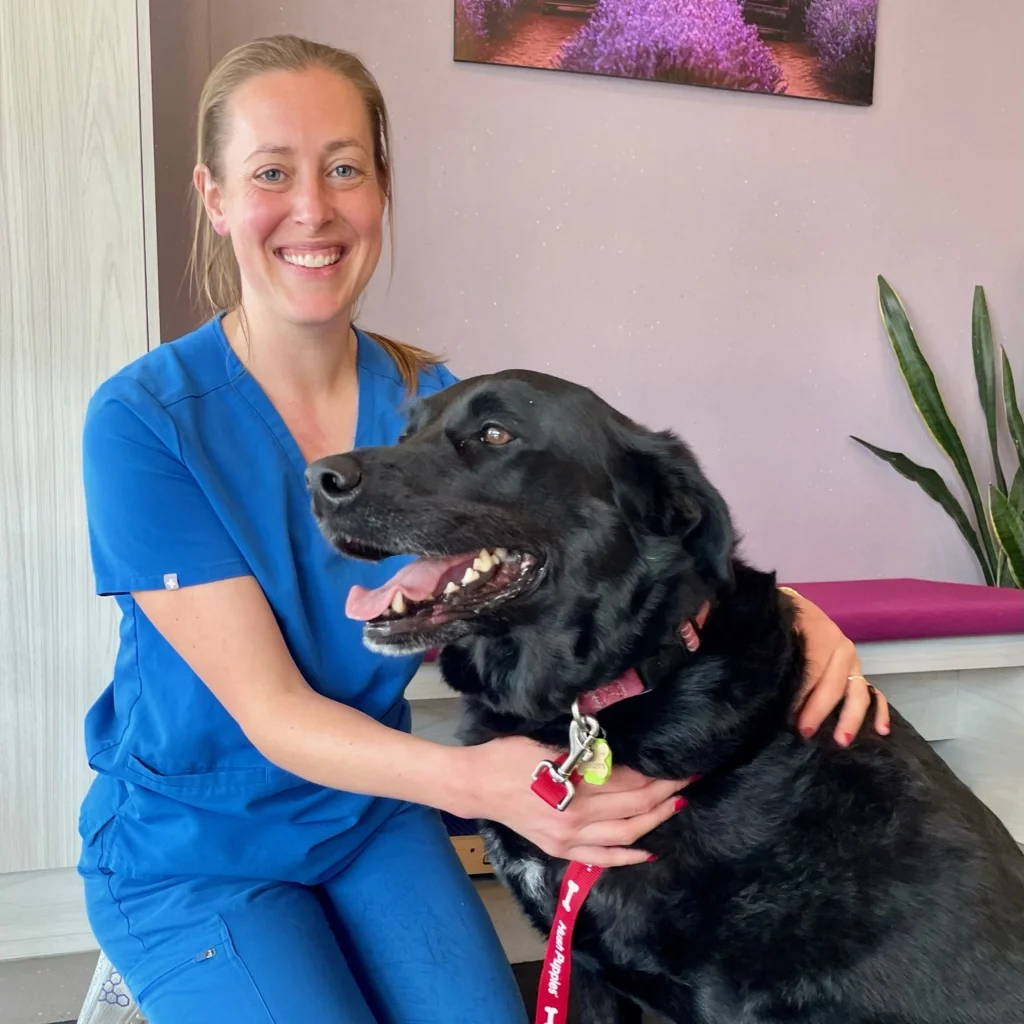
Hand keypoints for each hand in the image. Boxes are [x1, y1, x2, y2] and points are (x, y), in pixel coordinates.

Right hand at [456, 735, 692, 866]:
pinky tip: (647, 850)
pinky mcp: (559, 849)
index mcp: (573, 784)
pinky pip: (601, 858)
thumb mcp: (548, 741)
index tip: (677, 763)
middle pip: (633, 806)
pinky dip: (626, 857)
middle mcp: (576, 817)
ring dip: (654, 820)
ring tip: (675, 805)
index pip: (628, 780)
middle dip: (664, 793)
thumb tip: (621, 750)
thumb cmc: (508, 755)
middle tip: (687, 780)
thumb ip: (586, 749)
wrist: (477, 785)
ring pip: (625, 834)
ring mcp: (568, 838)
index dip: (655, 773)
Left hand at [783, 588, 890, 745]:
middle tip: (805, 733)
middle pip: (834, 684)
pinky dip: (880, 711)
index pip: (812, 670)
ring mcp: (853, 662)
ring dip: (851, 717)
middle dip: (819, 711)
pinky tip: (881, 730)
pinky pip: (874, 693)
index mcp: (821, 635)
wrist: (793, 606)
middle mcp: (842, 648)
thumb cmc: (782, 622)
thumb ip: (778, 653)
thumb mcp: (777, 630)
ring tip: (842, 740)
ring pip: (858, 692)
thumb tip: (768, 685)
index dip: (801, 695)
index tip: (787, 717)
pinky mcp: (857, 672)